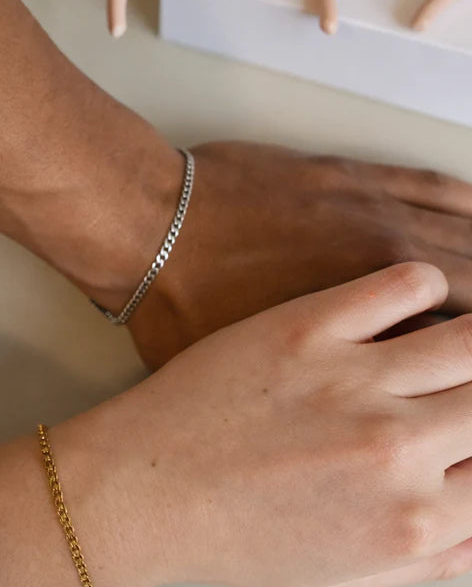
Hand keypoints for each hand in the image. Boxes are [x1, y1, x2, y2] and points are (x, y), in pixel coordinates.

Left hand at [0, 263, 471, 586]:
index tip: (470, 424)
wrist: (141, 483)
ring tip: (458, 335)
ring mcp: (352, 378)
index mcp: (413, 517)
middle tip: (462, 382)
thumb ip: (426, 559)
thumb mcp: (336, 575)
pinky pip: (404, 283)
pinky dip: (421, 285)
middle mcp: (396, 446)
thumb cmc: (228, 531)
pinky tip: (411, 296)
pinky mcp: (307, 325)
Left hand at [130, 142, 471, 367]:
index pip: (447, 359)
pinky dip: (471, 206)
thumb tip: (336, 408)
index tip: (467, 393)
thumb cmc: (181, 308)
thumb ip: (299, 395)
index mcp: (358, 333)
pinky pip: (436, 189)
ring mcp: (372, 218)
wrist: (147, 227)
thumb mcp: (239, 378)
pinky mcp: (353, 179)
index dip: (461, 383)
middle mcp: (384, 272)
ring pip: (470, 242)